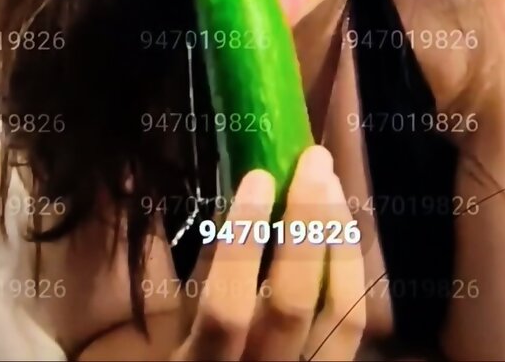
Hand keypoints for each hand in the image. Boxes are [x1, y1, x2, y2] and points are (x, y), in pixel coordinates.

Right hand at [172, 145, 365, 361]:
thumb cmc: (163, 358)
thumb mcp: (153, 330)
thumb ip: (169, 270)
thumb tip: (179, 182)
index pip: (225, 311)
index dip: (244, 242)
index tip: (257, 177)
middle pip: (293, 307)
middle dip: (307, 226)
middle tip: (313, 161)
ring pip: (341, 316)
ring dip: (338, 239)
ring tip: (330, 181)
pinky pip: (351, 322)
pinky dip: (349, 267)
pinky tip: (340, 224)